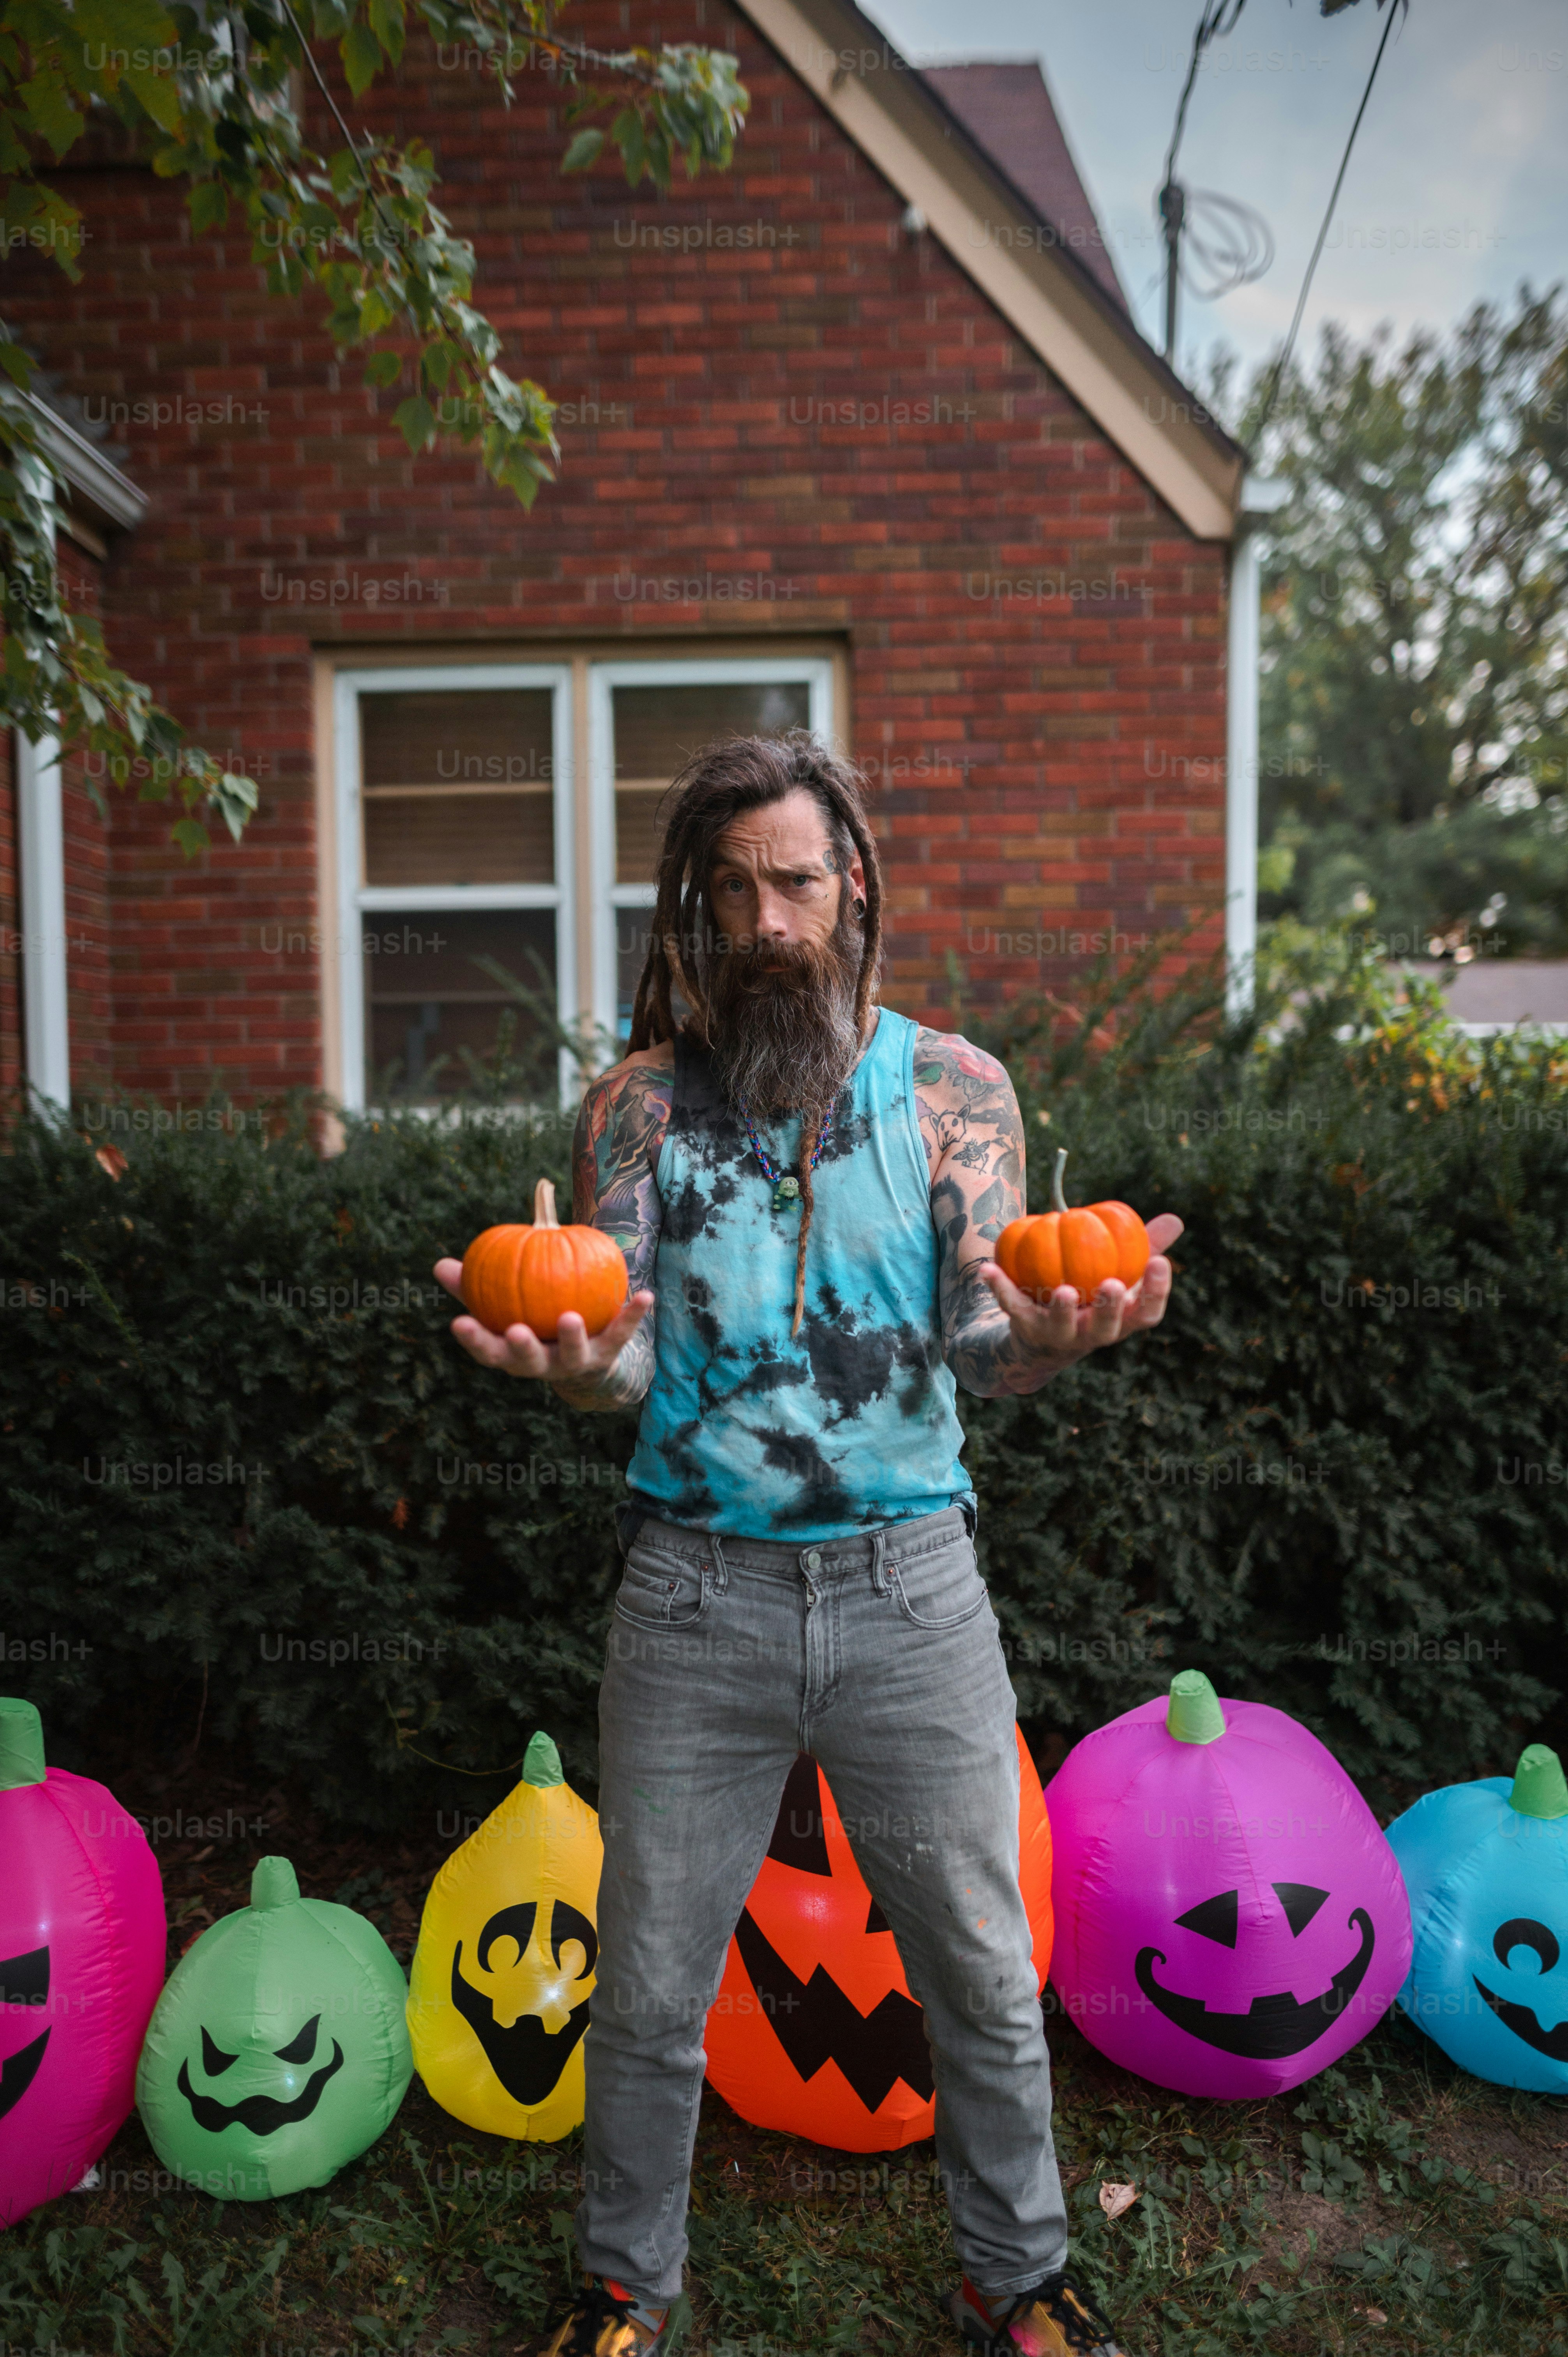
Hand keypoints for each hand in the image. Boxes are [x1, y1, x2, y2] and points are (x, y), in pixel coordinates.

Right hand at [434, 1258, 653, 1383]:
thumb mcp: (504, 1306)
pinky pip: (621, 1333)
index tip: (459, 1323)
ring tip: (570, 1318)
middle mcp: (543, 1365)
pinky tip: (645, 1294)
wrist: (585, 1361)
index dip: (474, 1341)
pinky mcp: (607, 1354)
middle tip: (516, 1331)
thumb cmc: (533, 1323)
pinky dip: (632, 1314)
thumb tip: (441, 1265)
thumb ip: (476, 1287)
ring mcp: (576, 1362)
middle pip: (528, 1361)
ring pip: (573, 1354)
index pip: (488, 1352)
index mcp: (513, 1355)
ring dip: (571, 1337)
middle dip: (521, 1349)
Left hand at [975, 1214, 1183, 1373]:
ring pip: (1060, 1326)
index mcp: (1122, 1320)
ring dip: (1061, 1308)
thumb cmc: (1093, 1294)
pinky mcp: (1026, 1328)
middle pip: (1107, 1326)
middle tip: (1112, 1284)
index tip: (1160, 1262)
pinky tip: (989, 1267)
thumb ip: (1145, 1247)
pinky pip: (1013, 1305)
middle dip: (1110, 1308)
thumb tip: (1175, 1220)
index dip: (1157, 1291)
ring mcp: (1059, 1334)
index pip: (1147, 1313)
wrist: (1043, 1336)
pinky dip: (1000, 1286)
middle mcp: (1093, 1333)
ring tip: (1063, 1289)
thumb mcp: (1121, 1272)